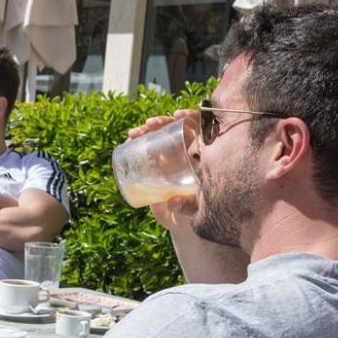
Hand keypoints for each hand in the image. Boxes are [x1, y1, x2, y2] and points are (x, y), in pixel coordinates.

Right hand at [127, 110, 199, 230]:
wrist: (182, 221)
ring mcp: (173, 154)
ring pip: (163, 133)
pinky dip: (141, 138)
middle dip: (164, 121)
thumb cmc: (194, 213)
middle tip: (150, 124)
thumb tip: (173, 202)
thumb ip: (187, 207)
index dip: (192, 117)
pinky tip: (132, 137)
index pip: (202, 128)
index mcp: (205, 155)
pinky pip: (150, 144)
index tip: (179, 116)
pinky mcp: (158, 161)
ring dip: (149, 128)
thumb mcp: (194, 210)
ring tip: (137, 132)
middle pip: (179, 127)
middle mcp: (189, 150)